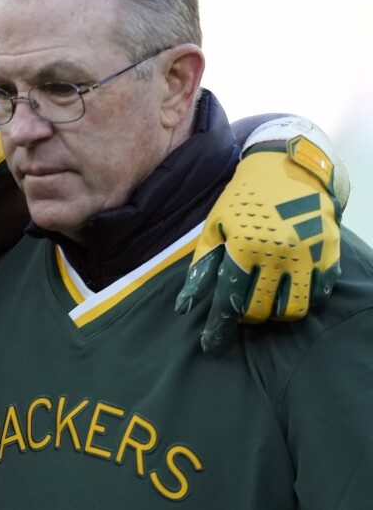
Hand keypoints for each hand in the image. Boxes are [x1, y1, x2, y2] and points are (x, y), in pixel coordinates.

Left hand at [176, 137, 341, 351]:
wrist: (287, 168)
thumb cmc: (242, 199)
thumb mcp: (215, 226)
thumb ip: (201, 266)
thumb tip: (184, 306)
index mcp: (245, 246)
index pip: (229, 299)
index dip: (218, 327)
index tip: (210, 345)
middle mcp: (279, 254)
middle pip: (262, 310)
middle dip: (247, 319)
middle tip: (239, 314)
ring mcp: (309, 255)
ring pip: (295, 309)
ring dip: (277, 314)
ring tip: (265, 303)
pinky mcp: (330, 254)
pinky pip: (320, 293)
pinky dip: (304, 298)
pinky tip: (289, 289)